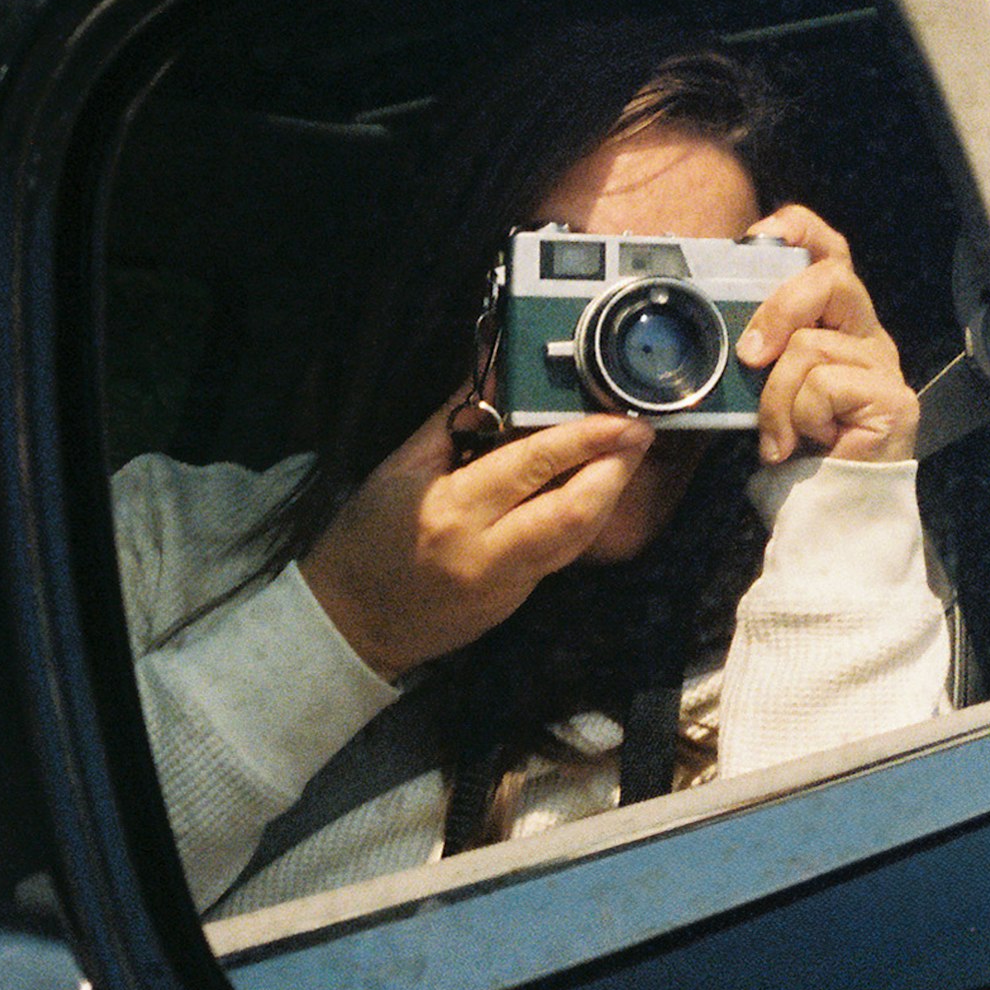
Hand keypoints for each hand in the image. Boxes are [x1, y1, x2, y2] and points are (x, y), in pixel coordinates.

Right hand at [299, 407, 652, 680]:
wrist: (349, 623)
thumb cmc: (367, 536)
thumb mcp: (400, 468)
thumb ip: (455, 418)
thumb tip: (498, 367)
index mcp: (452, 510)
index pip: (532, 466)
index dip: (584, 438)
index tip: (619, 415)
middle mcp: (487, 552)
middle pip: (573, 512)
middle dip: (616, 469)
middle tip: (639, 431)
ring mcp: (506, 585)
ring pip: (578, 539)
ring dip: (610, 493)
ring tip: (627, 454)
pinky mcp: (515, 603)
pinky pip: (560, 555)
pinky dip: (581, 519)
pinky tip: (593, 490)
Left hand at [736, 203, 917, 465]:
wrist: (829, 509)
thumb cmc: (796, 447)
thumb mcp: (763, 385)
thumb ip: (756, 348)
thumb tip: (716, 320)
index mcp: (838, 321)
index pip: (830, 251)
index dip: (799, 229)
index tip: (757, 237)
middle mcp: (867, 334)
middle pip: (831, 277)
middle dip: (779, 310)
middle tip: (751, 354)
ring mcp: (884, 365)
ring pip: (810, 346)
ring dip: (776, 399)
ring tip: (781, 436)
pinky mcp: (891, 397)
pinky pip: (821, 387)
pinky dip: (798, 420)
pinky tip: (810, 443)